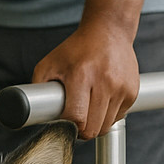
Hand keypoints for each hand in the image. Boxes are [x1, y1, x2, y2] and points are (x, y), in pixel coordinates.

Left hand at [31, 20, 140, 139]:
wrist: (109, 31)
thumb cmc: (76, 49)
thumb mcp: (49, 63)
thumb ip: (38, 87)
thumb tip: (31, 112)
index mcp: (81, 76)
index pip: (76, 117)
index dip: (68, 127)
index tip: (63, 125)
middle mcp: (104, 82)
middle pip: (92, 128)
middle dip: (80, 131)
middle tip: (74, 123)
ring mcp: (121, 88)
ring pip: (105, 126)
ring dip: (94, 125)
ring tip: (87, 112)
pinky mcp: (132, 92)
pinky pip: (118, 118)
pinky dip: (107, 117)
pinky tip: (100, 104)